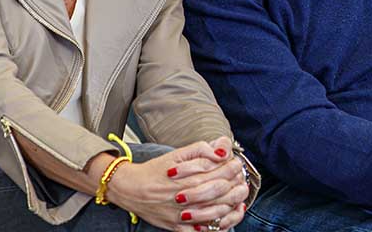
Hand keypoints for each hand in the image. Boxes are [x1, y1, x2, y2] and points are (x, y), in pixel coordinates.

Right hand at [106, 138, 248, 230]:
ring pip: (212, 213)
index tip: (237, 163)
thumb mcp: (176, 154)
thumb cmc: (154, 171)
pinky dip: (214, 227)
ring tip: (239, 198)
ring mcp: (180, 214)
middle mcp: (183, 196)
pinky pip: (198, 231)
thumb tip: (221, 148)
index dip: (230, 166)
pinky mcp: (176, 227)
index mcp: (184, 177)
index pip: (215, 171)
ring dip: (229, 205)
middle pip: (217, 191)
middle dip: (234, 184)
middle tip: (242, 179)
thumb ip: (200, 149)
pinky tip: (225, 219)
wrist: (129, 189)